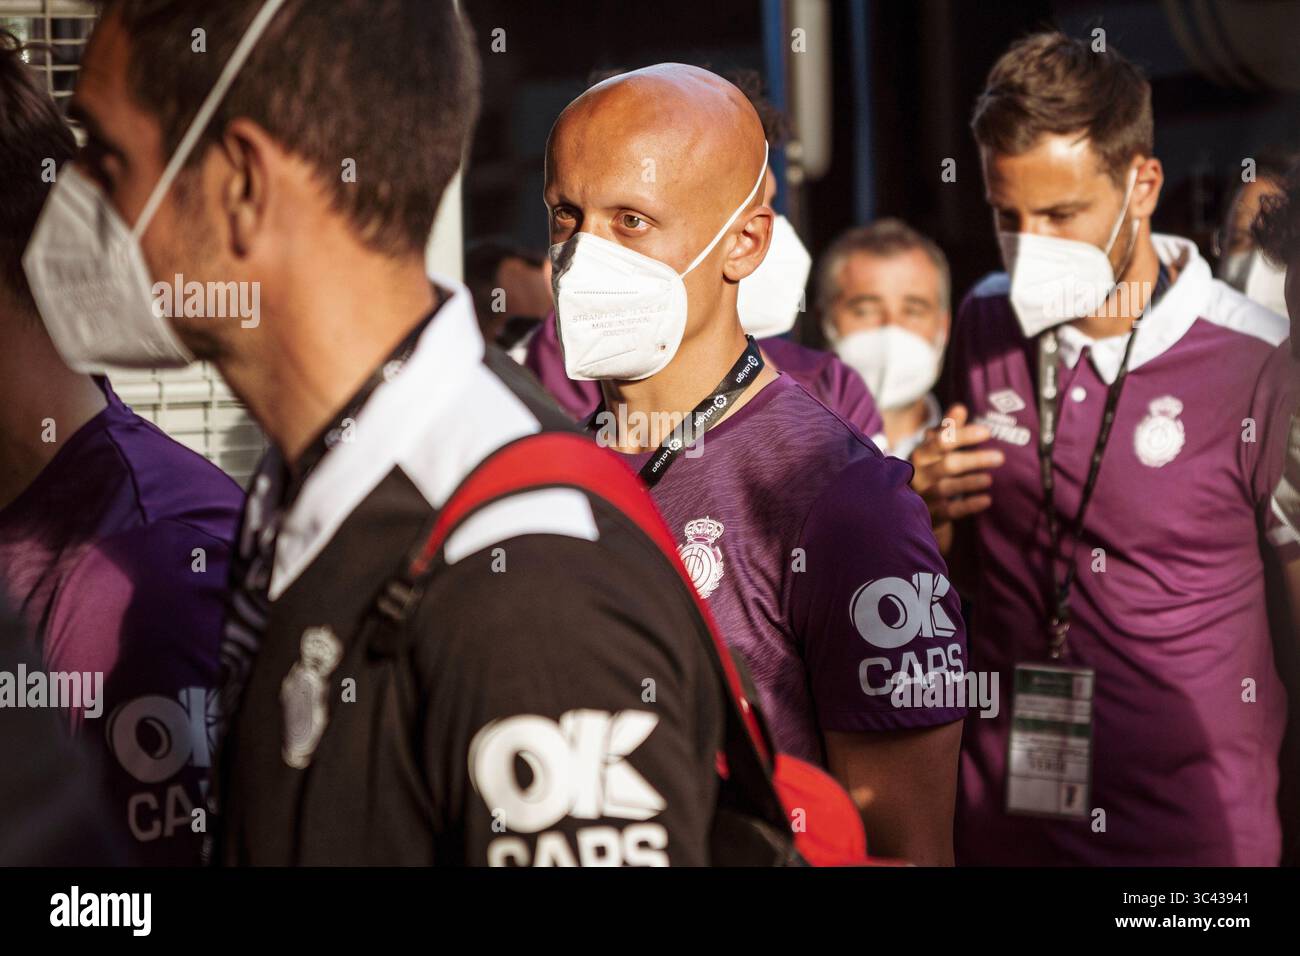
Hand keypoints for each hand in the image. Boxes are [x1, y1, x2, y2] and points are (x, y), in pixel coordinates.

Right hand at [910, 404, 1003, 549]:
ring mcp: (924, 495)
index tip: (987, 431)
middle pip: (948, 464)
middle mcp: (919, 474)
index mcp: (922, 454)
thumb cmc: (931, 470)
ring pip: (946, 488)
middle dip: (974, 459)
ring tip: (990, 479)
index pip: (942, 441)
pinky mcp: (931, 515)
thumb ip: (948, 430)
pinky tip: (986, 500)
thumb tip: (960, 407)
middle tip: (1001, 457)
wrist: (913, 507)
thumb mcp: (936, 450)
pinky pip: (950, 511)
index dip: (964, 435)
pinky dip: (968, 506)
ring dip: (970, 482)